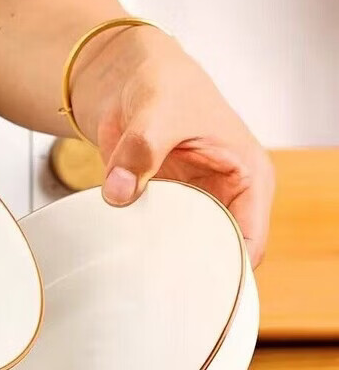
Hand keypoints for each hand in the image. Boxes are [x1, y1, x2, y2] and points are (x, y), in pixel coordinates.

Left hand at [72, 26, 273, 266]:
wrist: (128, 78)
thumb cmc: (163, 82)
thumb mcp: (157, 110)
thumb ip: (140, 150)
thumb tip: (119, 192)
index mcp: (248, 178)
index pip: (250, 243)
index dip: (226, 269)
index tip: (192, 288)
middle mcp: (225, 198)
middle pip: (218, 256)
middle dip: (192, 275)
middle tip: (158, 291)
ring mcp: (193, 206)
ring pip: (185, 252)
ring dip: (162, 263)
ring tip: (138, 278)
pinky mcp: (163, 207)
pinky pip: (155, 240)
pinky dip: (140, 249)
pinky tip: (122, 257)